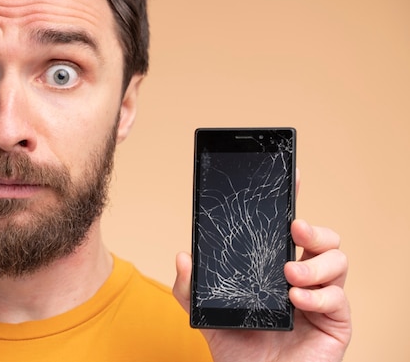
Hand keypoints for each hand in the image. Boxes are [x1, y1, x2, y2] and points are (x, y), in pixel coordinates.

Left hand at [173, 219, 350, 361]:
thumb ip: (190, 287)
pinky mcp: (335, 322)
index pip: (287, 231)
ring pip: (338, 260)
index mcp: (273, 269)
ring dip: (315, 263)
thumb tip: (182, 256)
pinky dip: (319, 295)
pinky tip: (296, 299)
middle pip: (323, 238)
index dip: (292, 202)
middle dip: (313, 227)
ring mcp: (320, 299)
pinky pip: (339, 298)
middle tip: (295, 228)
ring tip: (288, 276)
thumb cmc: (237, 350)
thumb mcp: (206, 314)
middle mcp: (301, 278)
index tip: (292, 176)